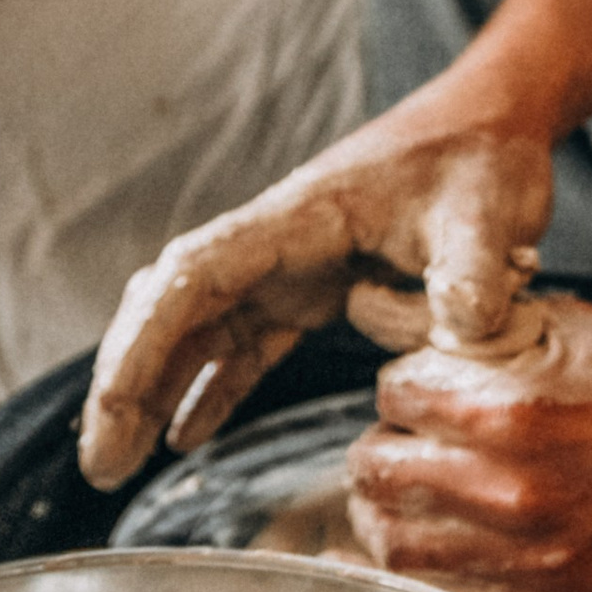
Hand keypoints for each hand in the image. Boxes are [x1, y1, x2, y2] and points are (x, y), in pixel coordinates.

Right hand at [78, 104, 554, 489]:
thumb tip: (460, 332)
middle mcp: (275, 243)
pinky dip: (210, 387)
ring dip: (154, 390)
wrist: (491, 126)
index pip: (194, 276)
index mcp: (298, 218)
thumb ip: (474, 274)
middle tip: (100, 463)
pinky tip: (185, 437)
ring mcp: (288, 268)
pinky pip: (243, 344)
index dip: (146, 342)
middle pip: (173, 307)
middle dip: (128, 380)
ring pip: (197, 330)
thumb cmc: (482, 157)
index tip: (113, 404)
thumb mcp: (490, 212)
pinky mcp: (312, 291)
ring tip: (117, 465)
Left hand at [339, 289, 591, 591]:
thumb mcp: (582, 330)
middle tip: (389, 446)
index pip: (397, 398)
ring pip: (404, 554)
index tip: (411, 391)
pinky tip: (439, 562)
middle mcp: (515, 496)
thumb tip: (431, 346)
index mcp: (514, 415)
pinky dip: (440, 583)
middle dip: (378, 452)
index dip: (401, 386)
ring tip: (398, 507)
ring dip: (389, 522)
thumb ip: (498, 343)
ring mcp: (541, 563)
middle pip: (381, 479)